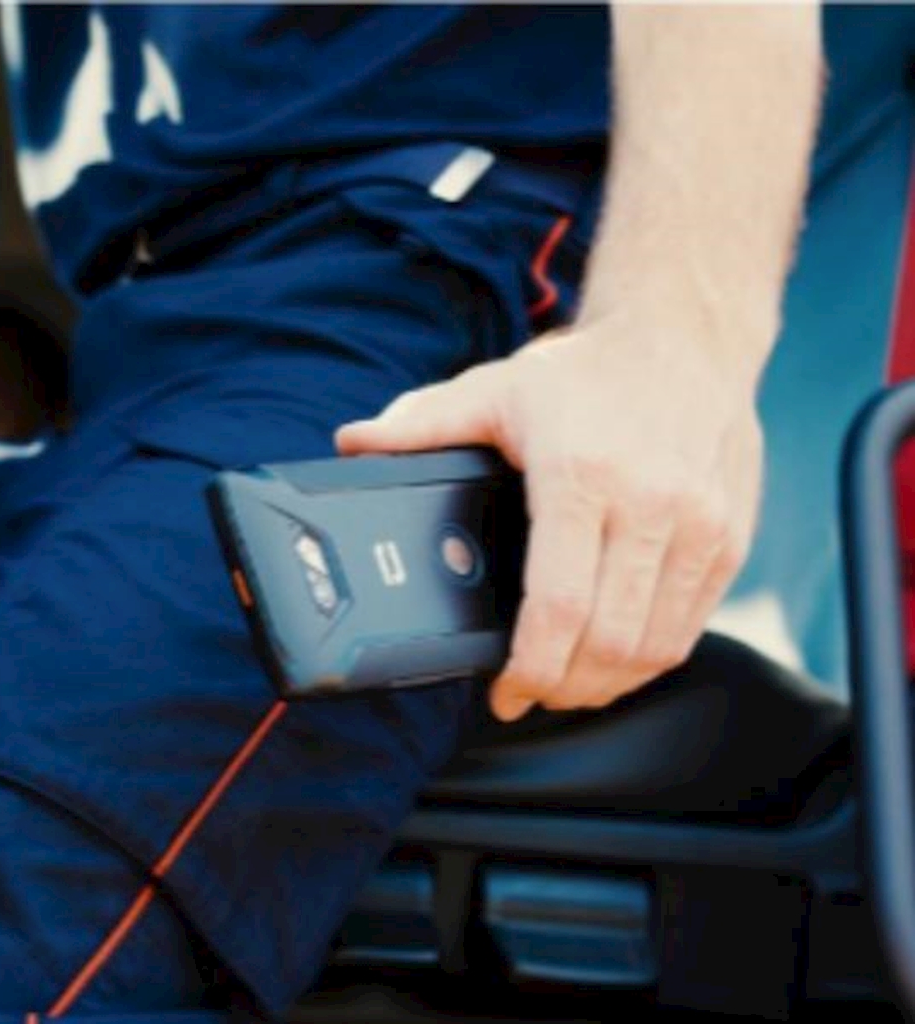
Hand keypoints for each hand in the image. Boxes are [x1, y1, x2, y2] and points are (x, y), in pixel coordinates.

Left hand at [335, 313, 763, 720]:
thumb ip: (421, 424)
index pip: (558, 605)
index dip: (529, 668)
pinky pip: (690, 627)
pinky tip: (615, 657)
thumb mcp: (495, 388)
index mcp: (581, 474)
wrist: (684, 340)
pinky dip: (648, 659)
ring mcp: (701, 526)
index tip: (506, 693)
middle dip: (562, 687)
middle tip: (530, 693)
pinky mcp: (729, 539)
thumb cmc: (584, 373)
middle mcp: (652, 504)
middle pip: (608, 641)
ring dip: (606, 683)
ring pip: (653, 647)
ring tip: (568, 683)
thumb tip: (351, 444)